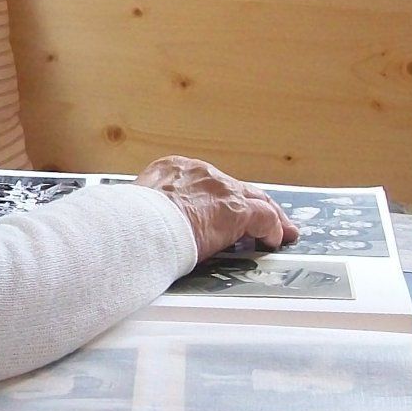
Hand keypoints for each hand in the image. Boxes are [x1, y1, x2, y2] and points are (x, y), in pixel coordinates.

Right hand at [136, 155, 297, 259]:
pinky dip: (272, 230)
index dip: (220, 196)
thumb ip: (153, 211)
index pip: (207, 182)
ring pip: (257, 199)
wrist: (138, 226)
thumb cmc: (130, 223)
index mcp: (172, 169)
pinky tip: (273, 241)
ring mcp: (221, 189)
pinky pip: (264, 218)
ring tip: (280, 230)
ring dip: (270, 216)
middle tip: (264, 216)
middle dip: (251, 203)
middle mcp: (200, 173)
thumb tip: (147, 227)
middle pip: (236, 187)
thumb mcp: (139, 207)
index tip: (222, 208)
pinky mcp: (236, 211)